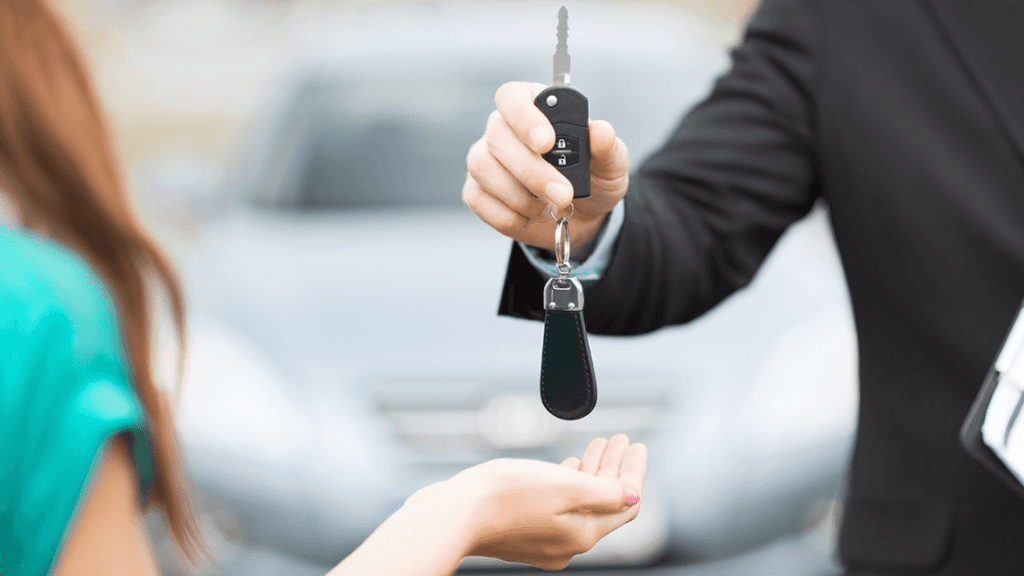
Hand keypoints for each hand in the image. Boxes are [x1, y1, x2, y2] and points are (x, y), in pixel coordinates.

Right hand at [454, 434, 646, 570]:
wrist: (454, 514)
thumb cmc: (506, 496)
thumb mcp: (565, 487)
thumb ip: (604, 491)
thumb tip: (632, 496)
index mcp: (583, 534)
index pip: (624, 503)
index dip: (634, 472)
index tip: (636, 444)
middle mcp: (567, 544)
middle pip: (604, 503)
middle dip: (615, 468)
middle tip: (620, 439)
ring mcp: (543, 540)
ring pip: (580, 503)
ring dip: (593, 472)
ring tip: (599, 444)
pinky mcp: (522, 532)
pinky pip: (558, 506)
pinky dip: (569, 483)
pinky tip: (569, 465)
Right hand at [463, 81, 629, 254]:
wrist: (583, 216)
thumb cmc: (594, 179)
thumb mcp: (611, 164)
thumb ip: (608, 147)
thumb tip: (600, 131)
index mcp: (535, 107)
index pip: (512, 96)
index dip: (524, 117)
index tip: (546, 143)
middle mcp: (503, 128)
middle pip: (497, 136)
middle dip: (531, 170)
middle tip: (563, 194)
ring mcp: (485, 159)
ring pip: (483, 168)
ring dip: (520, 195)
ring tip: (551, 207)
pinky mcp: (477, 191)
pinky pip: (479, 200)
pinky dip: (511, 215)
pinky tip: (532, 216)